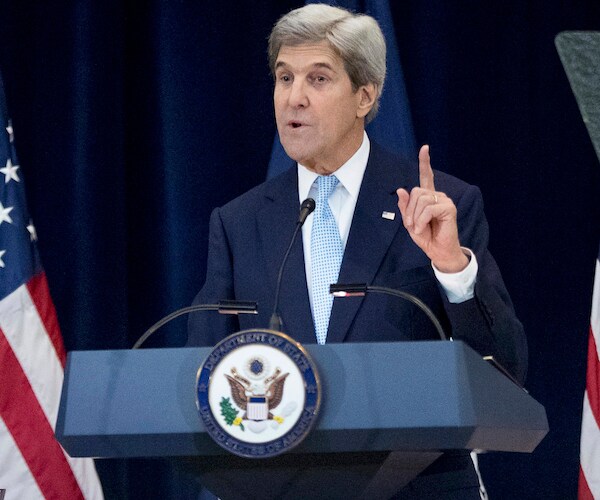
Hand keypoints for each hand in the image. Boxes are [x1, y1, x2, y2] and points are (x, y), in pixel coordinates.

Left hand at [396, 145, 468, 272]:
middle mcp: (437, 196)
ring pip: (421, 200)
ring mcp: (444, 201)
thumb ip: (405, 207)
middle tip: (410, 225)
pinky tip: (423, 228)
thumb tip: (401, 190)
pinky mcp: (449, 208)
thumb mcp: (409, 222)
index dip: (425, 162)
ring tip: (418, 228)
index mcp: (428, 197)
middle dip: (409, 210)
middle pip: (416, 191)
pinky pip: (428, 209)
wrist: (437, 250)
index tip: (425, 148)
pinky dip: (421, 220)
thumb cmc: (426, 236)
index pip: (426, 176)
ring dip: (415, 217)